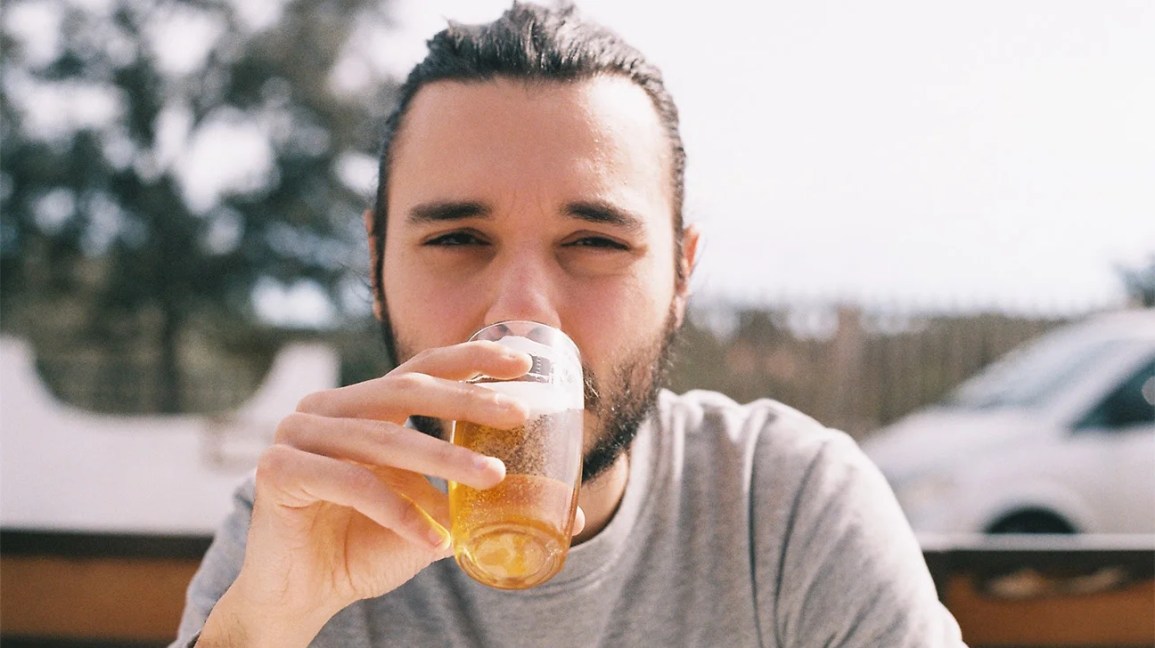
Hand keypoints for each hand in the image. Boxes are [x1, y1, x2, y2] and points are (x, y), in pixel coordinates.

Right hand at [198, 340, 532, 646]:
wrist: (302, 594)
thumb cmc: (365, 547)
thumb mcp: (430, 514)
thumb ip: (475, 500)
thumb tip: (567, 512)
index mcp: (363, 406)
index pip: (420, 369)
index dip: (471, 358)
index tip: (522, 361)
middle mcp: (328, 408)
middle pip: (406, 390)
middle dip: (468, 400)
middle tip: (519, 414)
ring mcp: (297, 433)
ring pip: (384, 439)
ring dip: (444, 457)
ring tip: (493, 476)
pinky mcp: (278, 470)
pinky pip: (353, 484)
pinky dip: (400, 512)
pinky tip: (435, 540)